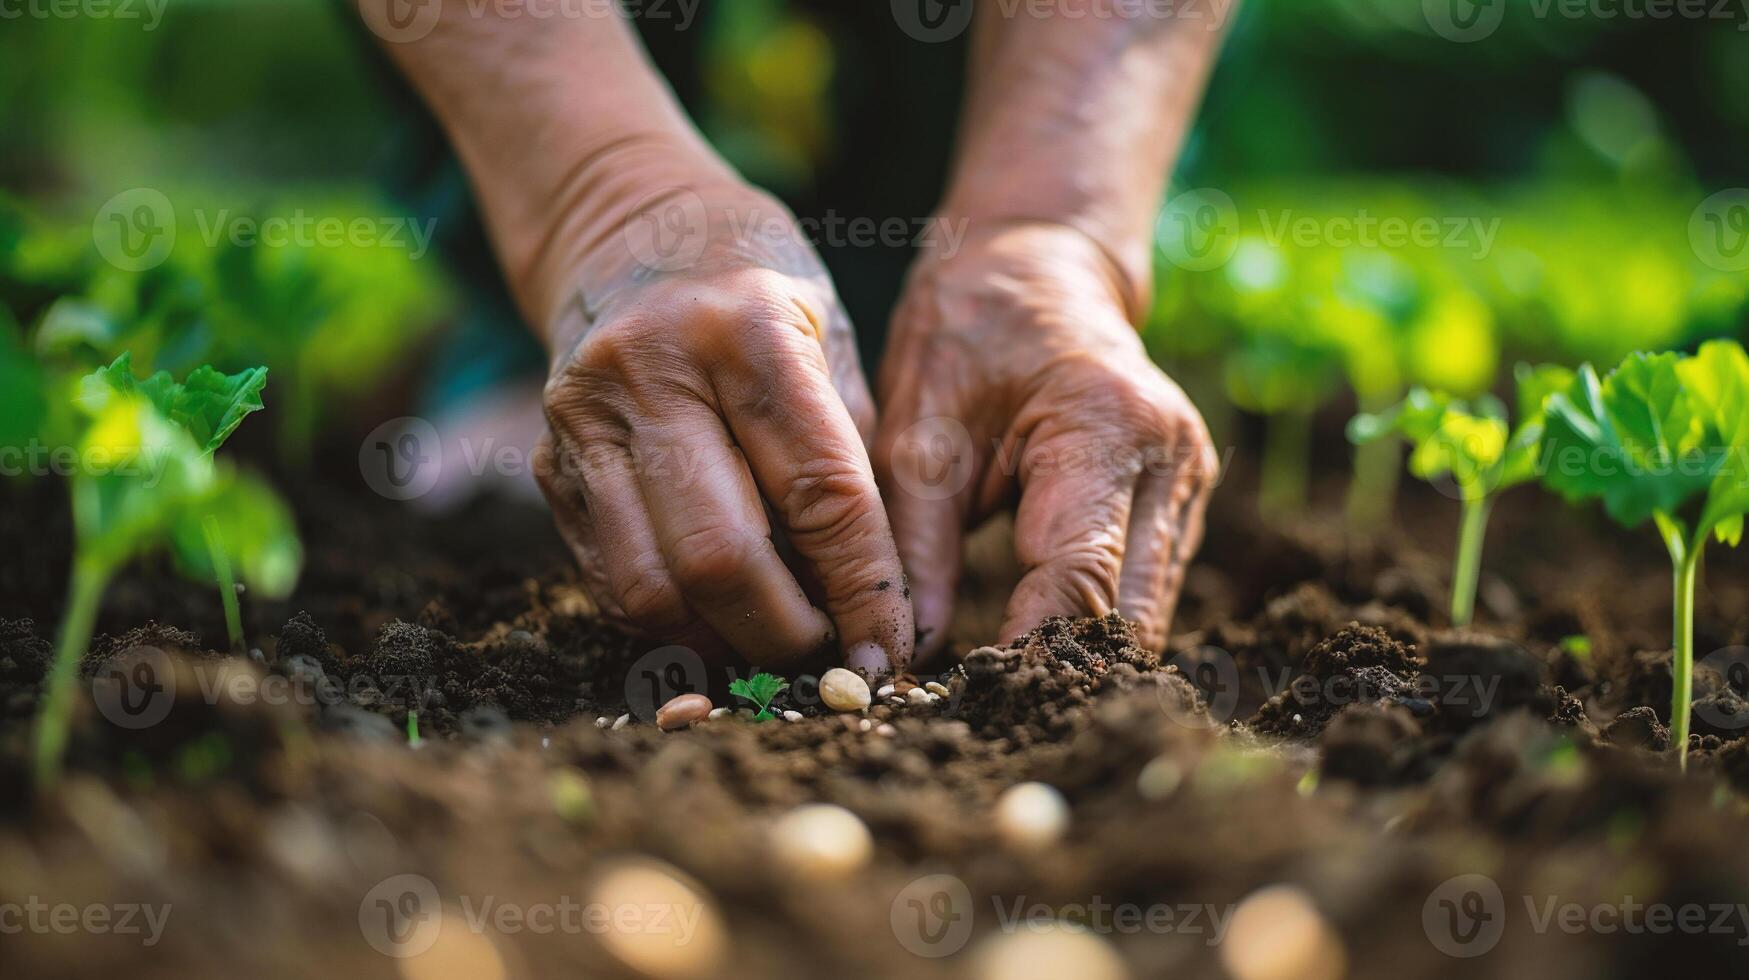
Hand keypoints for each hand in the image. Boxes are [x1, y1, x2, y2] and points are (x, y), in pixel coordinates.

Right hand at [534, 189, 911, 673]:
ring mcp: (584, 422)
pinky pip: (609, 582)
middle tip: (828, 656)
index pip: (821, 495)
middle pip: (720, 560)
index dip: (863, 590)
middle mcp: (650, 373)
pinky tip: (716, 614)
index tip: (890, 650)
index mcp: (746, 331)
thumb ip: (852, 455)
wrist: (630, 231)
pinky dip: (671, 620)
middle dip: (786, 634)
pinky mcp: (549, 466)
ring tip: (772, 639)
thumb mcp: (831, 336)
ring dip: (720, 642)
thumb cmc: (759, 288)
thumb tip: (877, 602)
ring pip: (650, 590)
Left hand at [875, 222, 1215, 657]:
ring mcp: (1188, 482)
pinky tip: (1032, 639)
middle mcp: (1169, 458)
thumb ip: (914, 545)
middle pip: (1129, 614)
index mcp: (1106, 425)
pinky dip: (1091, 621)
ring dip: (1078, 651)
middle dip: (1057, 666)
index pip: (1080, 576)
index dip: (1027, 648)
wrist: (1037, 268)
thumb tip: (905, 656)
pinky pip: (1143, 589)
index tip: (965, 695)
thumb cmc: (966, 332)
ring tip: (998, 681)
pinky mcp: (1180, 503)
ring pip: (1144, 614)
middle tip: (976, 705)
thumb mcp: (917, 428)